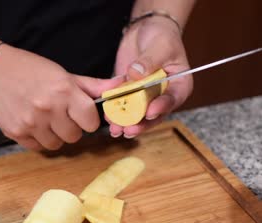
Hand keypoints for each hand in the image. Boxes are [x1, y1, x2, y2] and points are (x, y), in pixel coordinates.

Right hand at [0, 45, 123, 150]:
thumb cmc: (31, 69)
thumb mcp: (64, 74)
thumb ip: (92, 86)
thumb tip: (120, 87)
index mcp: (64, 91)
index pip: (91, 122)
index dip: (88, 119)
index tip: (81, 115)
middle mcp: (48, 108)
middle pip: (74, 137)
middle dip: (71, 128)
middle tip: (60, 114)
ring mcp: (30, 122)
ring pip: (56, 145)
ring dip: (54, 135)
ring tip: (45, 119)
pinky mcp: (15, 132)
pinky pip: (37, 147)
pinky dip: (38, 139)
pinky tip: (32, 123)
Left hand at [111, 16, 192, 137]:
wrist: (146, 30)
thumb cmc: (161, 36)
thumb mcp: (160, 46)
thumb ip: (150, 61)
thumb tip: (136, 74)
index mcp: (179, 84)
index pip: (172, 99)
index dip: (161, 108)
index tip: (149, 112)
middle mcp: (162, 94)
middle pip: (153, 114)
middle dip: (140, 124)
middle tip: (129, 129)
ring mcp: (145, 95)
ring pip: (137, 114)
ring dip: (125, 122)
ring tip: (115, 129)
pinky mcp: (129, 92)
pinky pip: (123, 104)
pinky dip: (115, 111)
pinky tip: (107, 117)